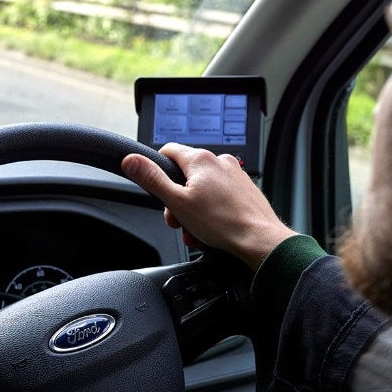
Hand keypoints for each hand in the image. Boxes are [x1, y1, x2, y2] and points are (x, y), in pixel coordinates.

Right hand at [121, 143, 295, 271]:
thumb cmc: (222, 223)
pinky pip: (219, 196)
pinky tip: (211, 230)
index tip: (157, 188)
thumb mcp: (176, 202)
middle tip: (178, 221)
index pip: (168, 151)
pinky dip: (211, 211)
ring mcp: (234, 174)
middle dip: (176, 200)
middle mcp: (219, 161)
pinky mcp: (244, 189)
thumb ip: (151, 179)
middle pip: (185, 175)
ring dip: (193, 210)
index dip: (157, 170)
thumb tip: (131, 160)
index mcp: (200, 159)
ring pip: (202, 189)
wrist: (260, 240)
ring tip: (196, 231)